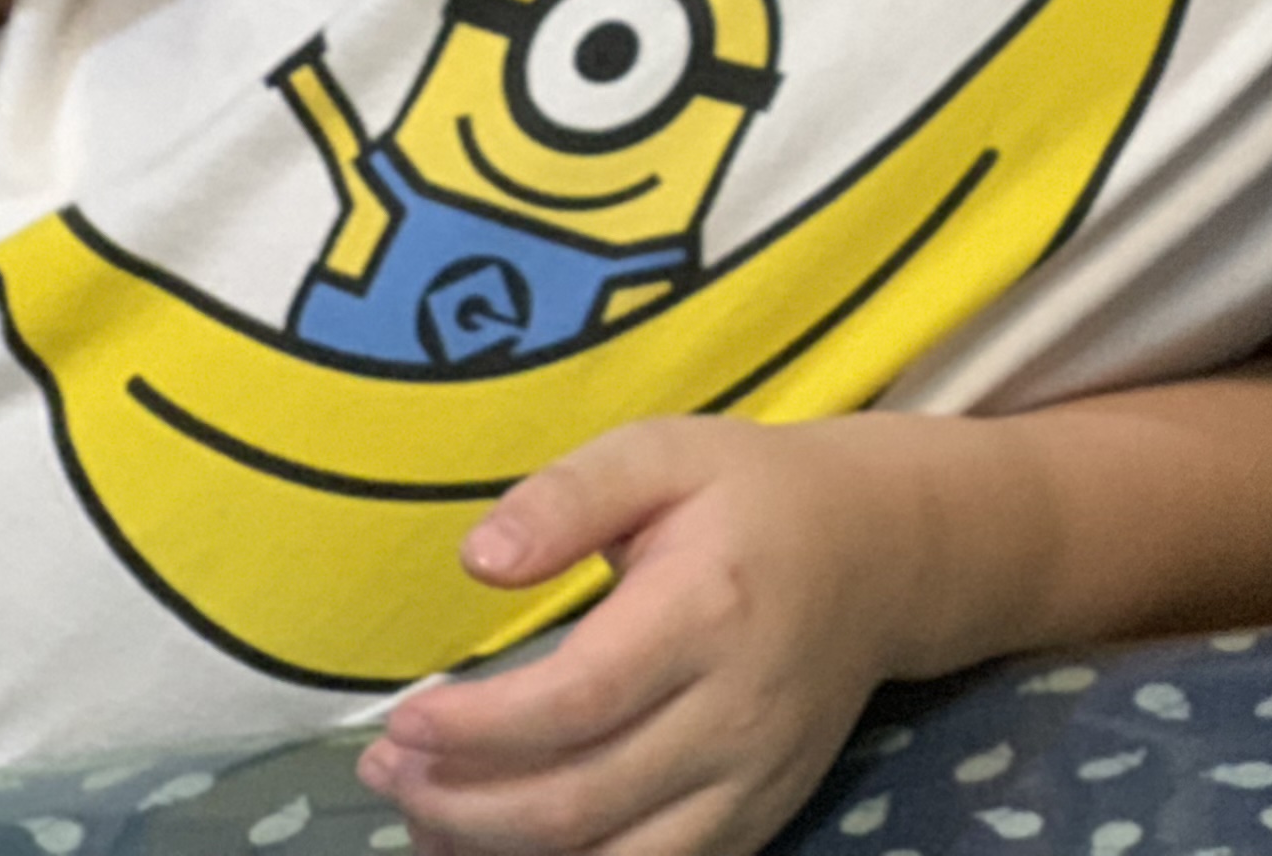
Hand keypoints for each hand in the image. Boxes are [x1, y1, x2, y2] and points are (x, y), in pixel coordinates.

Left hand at [362, 416, 906, 855]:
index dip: (473, 730)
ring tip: (424, 815)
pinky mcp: (759, 819)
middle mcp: (737, 711)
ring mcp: (753, 779)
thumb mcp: (663, 455)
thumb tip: (479, 561)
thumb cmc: (753, 496)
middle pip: (576, 802)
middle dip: (457, 804)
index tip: (404, 717)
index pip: (574, 702)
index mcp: (710, 610)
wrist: (883, 552)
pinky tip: (496, 848)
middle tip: (388, 767)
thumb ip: (569, 495)